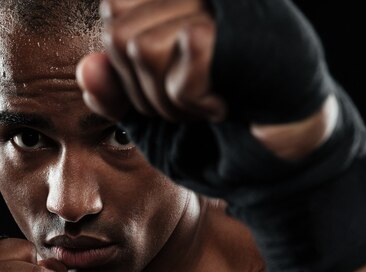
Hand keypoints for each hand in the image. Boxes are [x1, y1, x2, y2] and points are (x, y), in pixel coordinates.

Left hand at [77, 0, 335, 158]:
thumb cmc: (217, 134)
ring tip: (206, 104)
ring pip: (139, 45)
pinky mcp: (246, 30)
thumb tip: (87, 67)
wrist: (279, 162)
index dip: (124, 61)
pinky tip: (223, 108)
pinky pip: (180, 60)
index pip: (114, 5)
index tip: (164, 84)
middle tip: (187, 101)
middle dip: (141, 88)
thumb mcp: (152, 118)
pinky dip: (191, 102)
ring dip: (166, 99)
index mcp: (182, 5)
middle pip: (118, 29)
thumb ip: (115, 94)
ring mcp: (229, 5)